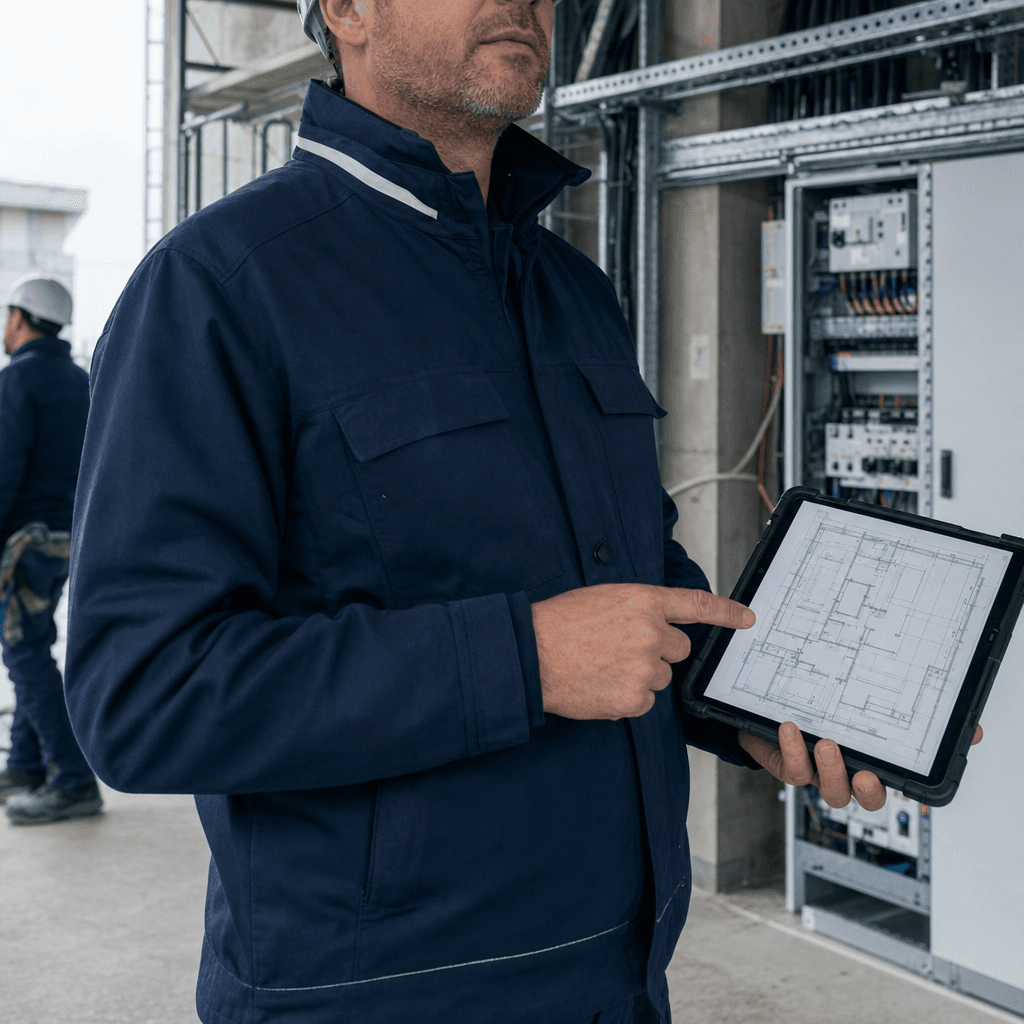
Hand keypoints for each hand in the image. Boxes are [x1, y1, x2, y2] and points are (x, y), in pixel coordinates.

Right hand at [532, 584, 753, 720]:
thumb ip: (638, 609)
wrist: (530, 654)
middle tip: (620, 649)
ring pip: (660, 677)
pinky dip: (626, 697)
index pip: (696, 604)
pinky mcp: (634, 699)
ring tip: (602, 665)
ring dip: (640, 675)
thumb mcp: (603, 598)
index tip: (747, 618)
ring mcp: (644, 668)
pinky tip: (600, 684)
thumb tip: (659, 627)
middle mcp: (650, 632)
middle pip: (678, 649)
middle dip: (657, 651)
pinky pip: (644, 701)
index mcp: (643, 600)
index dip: (726, 612)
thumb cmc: (559, 623)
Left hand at [739, 721, 984, 809]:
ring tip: (828, 744)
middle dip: (870, 791)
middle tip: (867, 774)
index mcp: (870, 764)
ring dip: (831, 770)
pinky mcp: (789, 766)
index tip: (917, 782)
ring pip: (830, 789)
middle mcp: (847, 775)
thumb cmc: (825, 715)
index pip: (898, 782)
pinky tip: (790, 728)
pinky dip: (793, 750)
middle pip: (866, 798)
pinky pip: (794, 769)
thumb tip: (973, 731)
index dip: (913, 786)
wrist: (768, 716)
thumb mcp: (865, 709)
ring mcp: (818, 773)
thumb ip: (915, 717)